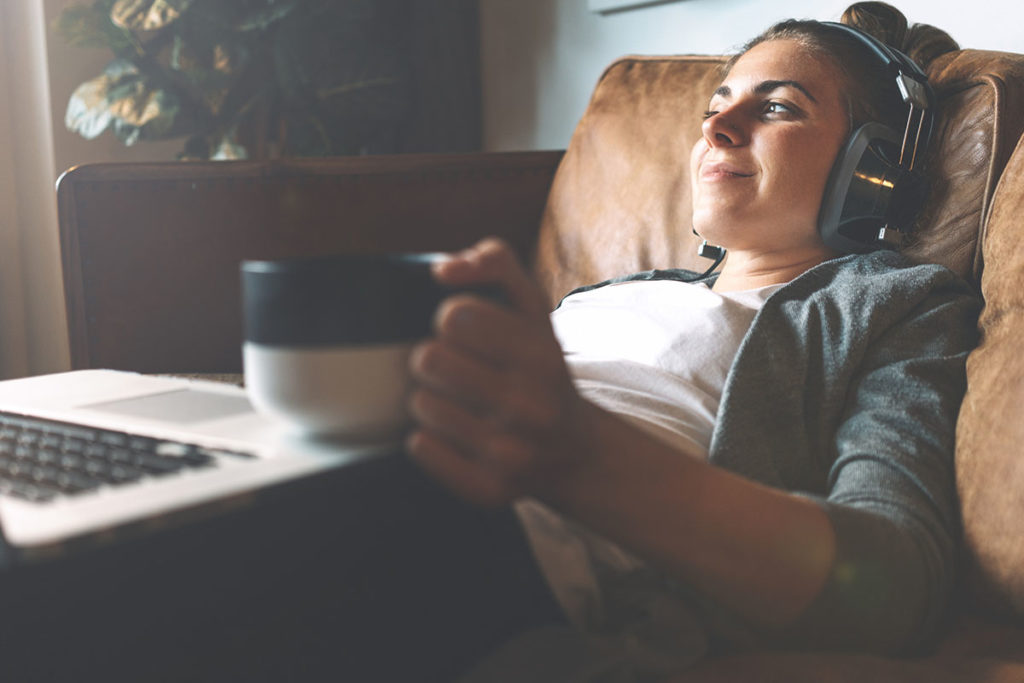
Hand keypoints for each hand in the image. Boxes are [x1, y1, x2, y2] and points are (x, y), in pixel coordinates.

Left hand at [406, 238, 590, 505]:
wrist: (576, 453)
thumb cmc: (541, 371)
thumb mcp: (534, 310)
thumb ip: (497, 264)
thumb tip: (444, 269)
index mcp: (542, 355)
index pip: (454, 315)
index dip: (453, 320)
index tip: (470, 335)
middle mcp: (530, 405)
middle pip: (429, 359)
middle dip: (436, 359)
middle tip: (458, 371)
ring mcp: (510, 452)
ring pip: (420, 404)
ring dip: (431, 399)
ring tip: (460, 404)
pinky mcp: (488, 489)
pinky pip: (420, 446)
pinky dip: (429, 439)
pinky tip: (457, 436)